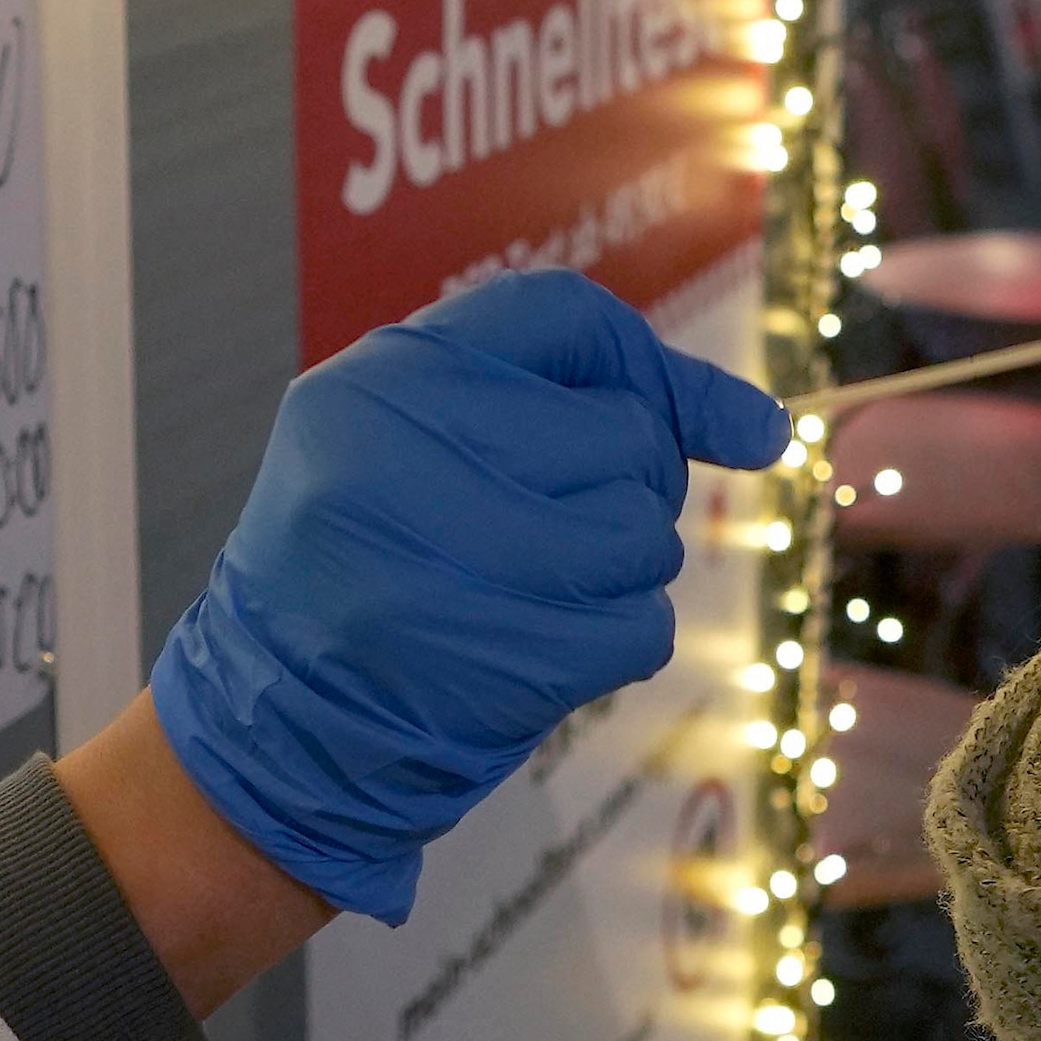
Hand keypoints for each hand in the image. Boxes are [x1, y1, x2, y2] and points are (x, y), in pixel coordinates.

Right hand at [148, 270, 791, 922]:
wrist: (274, 726)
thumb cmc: (372, 567)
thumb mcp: (410, 444)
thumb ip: (563, 405)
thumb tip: (767, 427)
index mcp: (378, 379)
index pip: (560, 314)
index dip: (648, 366)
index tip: (719, 427)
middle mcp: (399, 450)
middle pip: (622, 434)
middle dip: (626, 491)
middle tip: (552, 535)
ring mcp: (440, 556)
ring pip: (642, 530)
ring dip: (624, 571)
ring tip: (538, 592)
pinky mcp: (489, 654)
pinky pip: (639, 623)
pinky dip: (618, 641)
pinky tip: (550, 650)